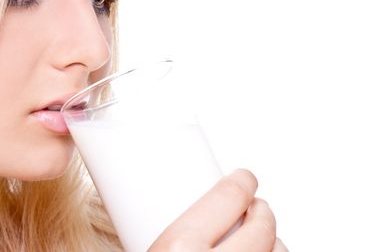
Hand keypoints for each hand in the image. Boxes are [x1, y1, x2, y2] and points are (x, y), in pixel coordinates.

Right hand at [148, 169, 287, 251]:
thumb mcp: (144, 250)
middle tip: (254, 207)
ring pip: (278, 251)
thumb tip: (155, 215)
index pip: (229, 196)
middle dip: (261, 211)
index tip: (244, 178)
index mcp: (179, 247)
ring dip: (272, 241)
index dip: (242, 181)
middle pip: (262, 225)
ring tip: (260, 238)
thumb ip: (165, 230)